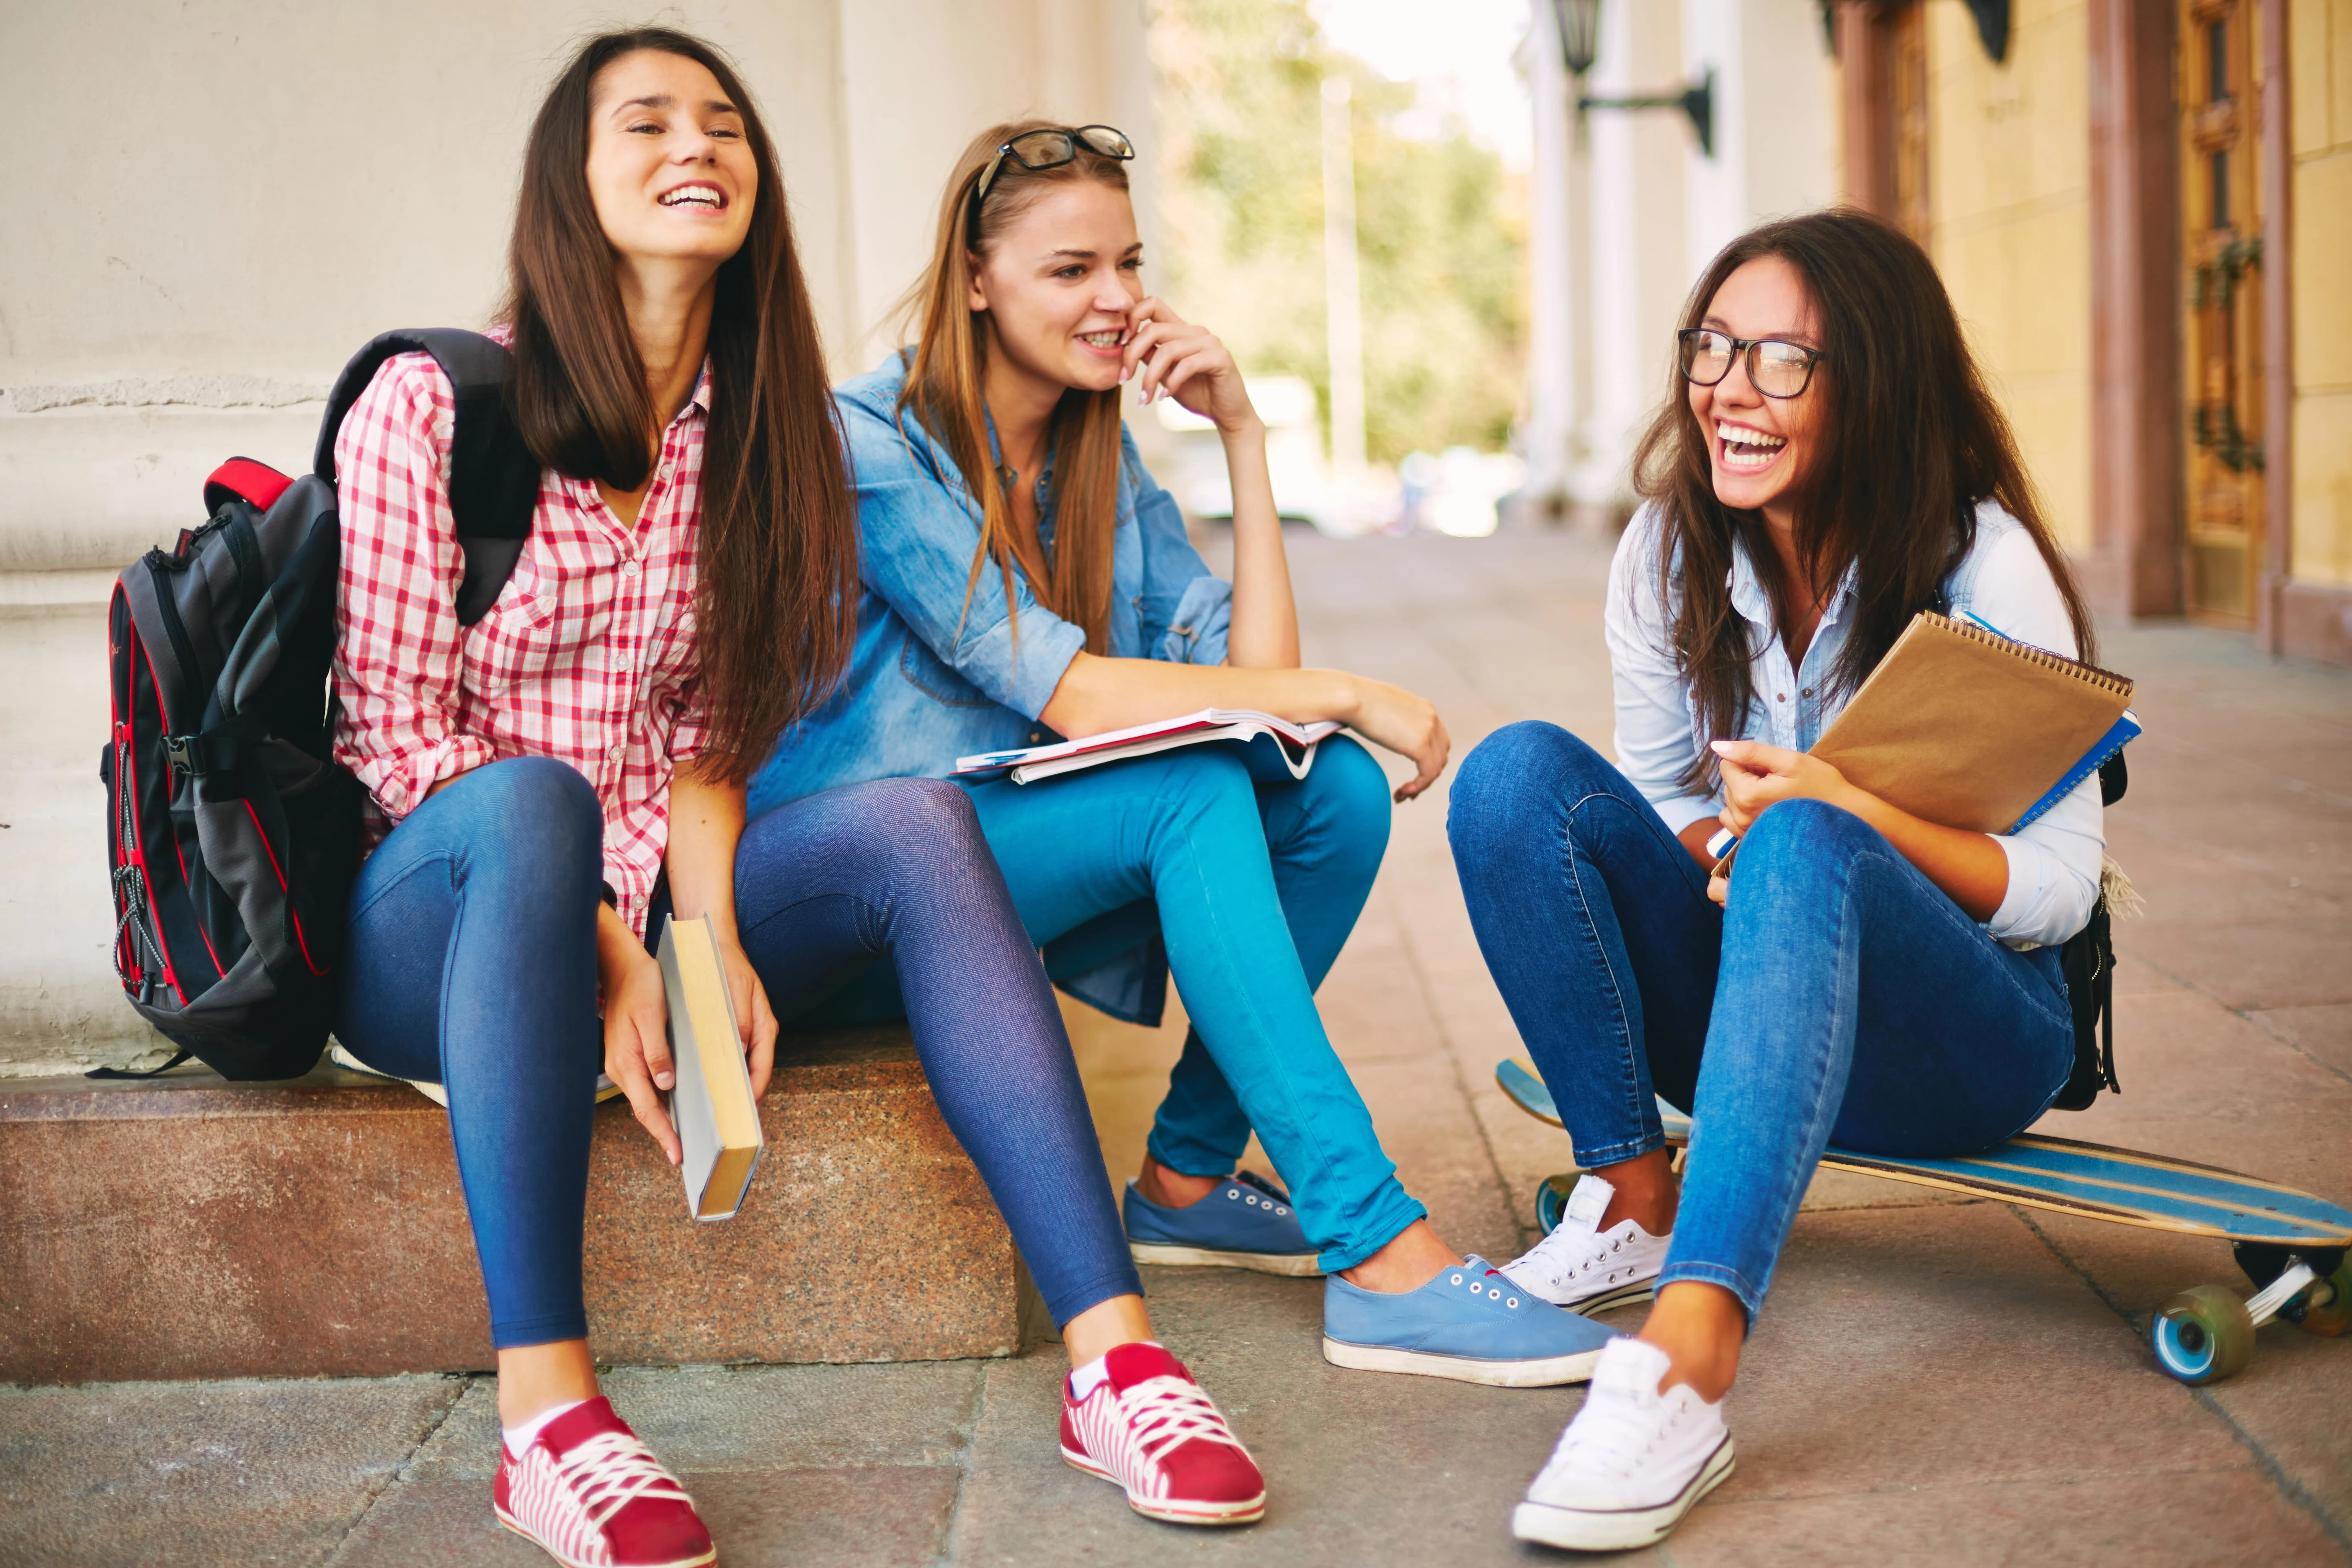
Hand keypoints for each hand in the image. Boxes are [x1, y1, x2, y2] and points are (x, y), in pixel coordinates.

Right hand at [598, 928, 680, 1165]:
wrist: (621, 965)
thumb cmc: (640, 985)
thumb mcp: (651, 1016)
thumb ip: (657, 1051)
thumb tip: (666, 1085)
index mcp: (628, 1062)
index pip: (648, 1108)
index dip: (663, 1133)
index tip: (677, 1155)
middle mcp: (623, 1068)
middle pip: (647, 1110)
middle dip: (665, 1134)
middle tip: (686, 1157)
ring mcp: (625, 1062)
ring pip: (647, 1099)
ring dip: (664, 1118)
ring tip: (686, 1138)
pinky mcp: (631, 1054)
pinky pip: (647, 1085)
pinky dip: (661, 1099)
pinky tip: (677, 1104)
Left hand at [714, 930, 778, 1100]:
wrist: (714, 944)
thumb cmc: (725, 965)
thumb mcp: (735, 991)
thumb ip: (739, 1021)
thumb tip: (738, 1051)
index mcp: (764, 1026)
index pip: (762, 1068)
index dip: (753, 1092)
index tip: (741, 1114)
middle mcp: (757, 1033)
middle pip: (753, 1072)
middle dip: (741, 1097)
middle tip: (725, 1121)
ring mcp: (746, 1032)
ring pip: (741, 1066)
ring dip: (730, 1086)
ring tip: (713, 1109)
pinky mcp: (732, 1029)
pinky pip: (730, 1056)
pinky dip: (720, 1070)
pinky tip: (705, 1081)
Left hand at [1122, 299, 1257, 434]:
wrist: (1226, 414)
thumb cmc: (1196, 393)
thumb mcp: (1164, 374)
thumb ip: (1150, 357)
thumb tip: (1126, 344)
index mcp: (1181, 330)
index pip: (1152, 304)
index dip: (1132, 317)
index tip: (1120, 343)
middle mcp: (1195, 331)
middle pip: (1153, 329)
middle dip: (1132, 355)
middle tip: (1124, 379)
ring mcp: (1209, 342)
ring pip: (1167, 350)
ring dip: (1150, 377)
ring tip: (1145, 398)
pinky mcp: (1220, 357)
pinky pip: (1187, 365)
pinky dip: (1171, 383)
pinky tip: (1165, 397)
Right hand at [1344, 675, 1451, 801]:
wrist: (1350, 697)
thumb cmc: (1355, 700)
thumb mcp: (1384, 708)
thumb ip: (1394, 719)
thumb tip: (1387, 729)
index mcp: (1424, 708)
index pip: (1438, 740)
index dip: (1428, 760)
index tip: (1411, 773)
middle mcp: (1431, 718)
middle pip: (1441, 755)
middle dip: (1427, 774)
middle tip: (1408, 790)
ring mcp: (1429, 731)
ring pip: (1436, 767)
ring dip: (1421, 785)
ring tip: (1402, 794)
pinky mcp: (1420, 745)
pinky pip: (1428, 774)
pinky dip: (1418, 787)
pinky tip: (1401, 793)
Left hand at [1710, 738, 1854, 837]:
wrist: (1843, 817)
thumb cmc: (1820, 785)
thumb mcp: (1788, 760)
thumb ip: (1749, 752)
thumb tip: (1716, 746)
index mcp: (1747, 796)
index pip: (1727, 765)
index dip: (1750, 761)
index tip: (1772, 769)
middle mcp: (1741, 817)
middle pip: (1729, 782)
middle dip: (1749, 776)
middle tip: (1778, 782)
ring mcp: (1745, 831)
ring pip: (1731, 799)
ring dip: (1747, 792)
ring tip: (1776, 795)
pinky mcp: (1750, 839)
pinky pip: (1732, 818)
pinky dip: (1745, 809)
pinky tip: (1768, 809)